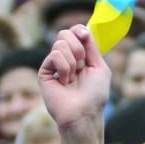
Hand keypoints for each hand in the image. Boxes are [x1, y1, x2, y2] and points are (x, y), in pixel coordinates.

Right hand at [38, 26, 111, 143]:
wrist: (84, 114)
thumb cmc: (95, 95)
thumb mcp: (100, 66)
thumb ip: (92, 46)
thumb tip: (82, 29)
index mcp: (79, 56)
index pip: (75, 31)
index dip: (79, 31)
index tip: (85, 37)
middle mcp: (65, 58)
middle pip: (65, 33)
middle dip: (78, 48)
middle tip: (81, 66)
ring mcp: (53, 65)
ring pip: (60, 43)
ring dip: (73, 61)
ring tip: (73, 78)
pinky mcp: (44, 72)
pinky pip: (55, 55)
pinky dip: (65, 67)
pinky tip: (65, 81)